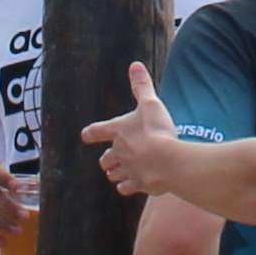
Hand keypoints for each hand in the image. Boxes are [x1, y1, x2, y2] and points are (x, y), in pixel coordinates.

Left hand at [79, 75, 186, 198]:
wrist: (168, 161)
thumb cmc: (157, 130)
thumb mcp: (150, 103)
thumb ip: (142, 86)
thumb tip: (135, 65)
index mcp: (118, 132)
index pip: (96, 132)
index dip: (90, 133)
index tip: (86, 135)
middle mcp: (118, 153)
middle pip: (105, 160)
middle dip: (107, 160)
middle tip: (110, 159)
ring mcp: (127, 171)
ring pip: (113, 176)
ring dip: (115, 174)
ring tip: (121, 173)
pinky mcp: (139, 185)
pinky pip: (126, 189)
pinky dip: (128, 187)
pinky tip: (134, 185)